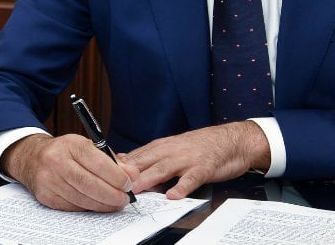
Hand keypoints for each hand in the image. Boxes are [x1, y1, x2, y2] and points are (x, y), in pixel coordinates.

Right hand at [2, 133, 137, 211]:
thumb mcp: (86, 147)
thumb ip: (111, 160)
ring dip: (103, 205)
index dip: (117, 177)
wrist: (33, 158)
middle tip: (124, 199)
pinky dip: (88, 207)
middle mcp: (56, 161)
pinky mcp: (45, 196)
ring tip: (114, 203)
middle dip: (112, 195)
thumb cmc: (65, 152)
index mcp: (70, 144)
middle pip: (90, 184)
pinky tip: (96, 204)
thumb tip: (132, 174)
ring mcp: (49, 180)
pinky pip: (73, 207)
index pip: (98, 163)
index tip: (128, 184)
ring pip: (83, 199)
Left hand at [121, 121, 270, 198]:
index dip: (120, 165)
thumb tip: (123, 160)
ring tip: (137, 189)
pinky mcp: (204, 167)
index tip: (104, 173)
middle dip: (129, 173)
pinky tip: (174, 195)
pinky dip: (182, 186)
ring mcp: (187, 159)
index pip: (136, 156)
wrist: (230, 140)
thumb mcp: (171, 148)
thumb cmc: (199, 147)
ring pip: (164, 168)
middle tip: (114, 184)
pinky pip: (192, 178)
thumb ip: (149, 155)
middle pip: (146, 161)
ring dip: (148, 178)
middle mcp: (171, 150)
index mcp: (161, 147)